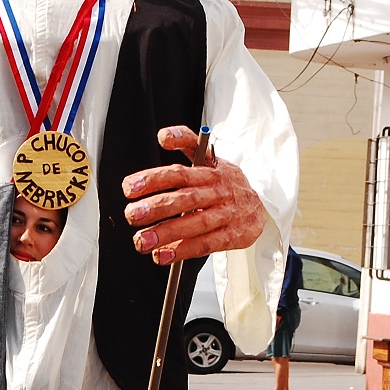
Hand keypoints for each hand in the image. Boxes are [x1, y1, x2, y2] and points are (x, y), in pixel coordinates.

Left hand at [122, 126, 265, 264]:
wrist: (260, 205)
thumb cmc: (224, 182)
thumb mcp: (209, 159)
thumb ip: (186, 143)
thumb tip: (164, 135)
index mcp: (209, 171)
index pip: (180, 172)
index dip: (154, 178)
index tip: (129, 187)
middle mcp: (217, 191)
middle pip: (186, 198)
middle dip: (157, 207)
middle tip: (131, 214)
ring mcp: (227, 213)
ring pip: (196, 223)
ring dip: (166, 232)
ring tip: (141, 240)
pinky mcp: (233, 235)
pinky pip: (207, 243)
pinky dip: (183, 250)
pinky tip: (162, 255)